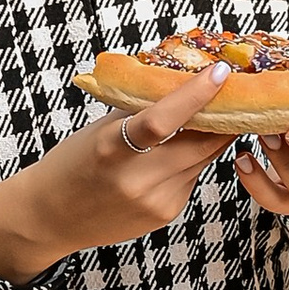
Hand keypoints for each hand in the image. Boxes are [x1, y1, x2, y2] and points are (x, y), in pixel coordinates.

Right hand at [0, 69, 288, 285]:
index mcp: (111, 150)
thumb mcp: (96, 130)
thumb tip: (178, 76)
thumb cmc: (71, 164)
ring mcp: (156, 201)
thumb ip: (137, 109)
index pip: (162, 120)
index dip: (196, 95)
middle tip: (238, 86)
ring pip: (202, 158)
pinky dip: (190, 159)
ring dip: (210, 134)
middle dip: (222, 113)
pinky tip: (175, 154)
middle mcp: (137, 179)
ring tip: (216, 111)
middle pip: (200, 141)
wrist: (50, 218)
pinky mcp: (166, 214)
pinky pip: (191, 177)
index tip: (222, 71)